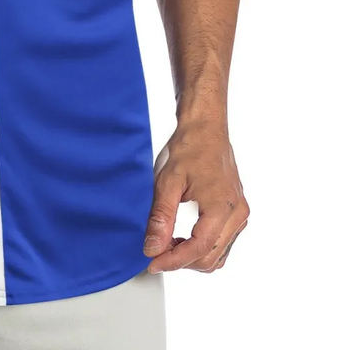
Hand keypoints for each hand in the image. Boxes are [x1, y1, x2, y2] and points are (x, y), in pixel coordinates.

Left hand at [144, 120, 248, 272]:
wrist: (206, 128)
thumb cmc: (189, 148)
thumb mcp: (168, 181)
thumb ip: (161, 217)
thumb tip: (152, 247)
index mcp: (222, 208)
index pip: (198, 249)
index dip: (173, 261)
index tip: (152, 263)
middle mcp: (237, 215)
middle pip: (210, 257)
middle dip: (181, 261)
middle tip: (155, 253)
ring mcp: (240, 214)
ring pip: (218, 254)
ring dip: (192, 256)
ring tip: (166, 245)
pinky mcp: (237, 211)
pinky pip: (223, 242)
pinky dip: (202, 247)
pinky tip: (182, 238)